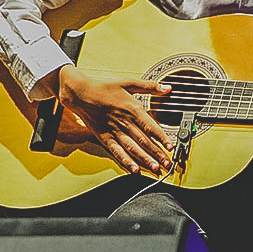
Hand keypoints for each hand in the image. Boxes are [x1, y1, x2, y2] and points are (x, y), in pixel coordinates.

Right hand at [51, 64, 174, 173]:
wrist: (81, 93)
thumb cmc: (104, 87)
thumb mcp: (128, 82)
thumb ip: (150, 86)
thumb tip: (167, 88)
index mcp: (132, 109)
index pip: (151, 127)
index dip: (162, 138)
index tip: (171, 146)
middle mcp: (125, 122)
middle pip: (144, 141)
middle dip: (158, 153)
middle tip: (168, 164)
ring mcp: (114, 132)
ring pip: (133, 148)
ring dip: (145, 159)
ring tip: (155, 168)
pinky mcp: (105, 138)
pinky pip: (117, 151)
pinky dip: (126, 161)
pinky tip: (134, 169)